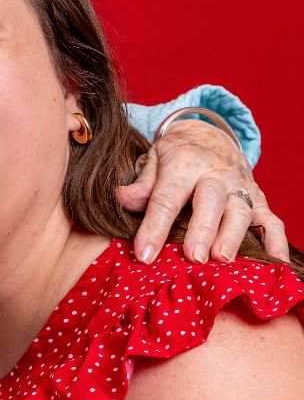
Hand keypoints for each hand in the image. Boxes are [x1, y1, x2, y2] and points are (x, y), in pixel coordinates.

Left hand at [118, 120, 287, 264]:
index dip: (154, 227)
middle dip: (202, 230)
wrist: (210, 136)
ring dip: (233, 236)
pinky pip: (271, 220)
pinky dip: (275, 241)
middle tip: (194, 257)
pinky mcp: (258, 199)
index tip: (144, 255)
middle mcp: (216, 175)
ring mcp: (241, 187)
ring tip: (223, 260)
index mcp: (184, 165)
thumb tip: (123, 199)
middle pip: (211, 201)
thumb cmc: (176, 157)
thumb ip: (141, 183)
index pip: (166, 198)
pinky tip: (273, 263)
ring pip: (242, 211)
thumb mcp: (152, 160)